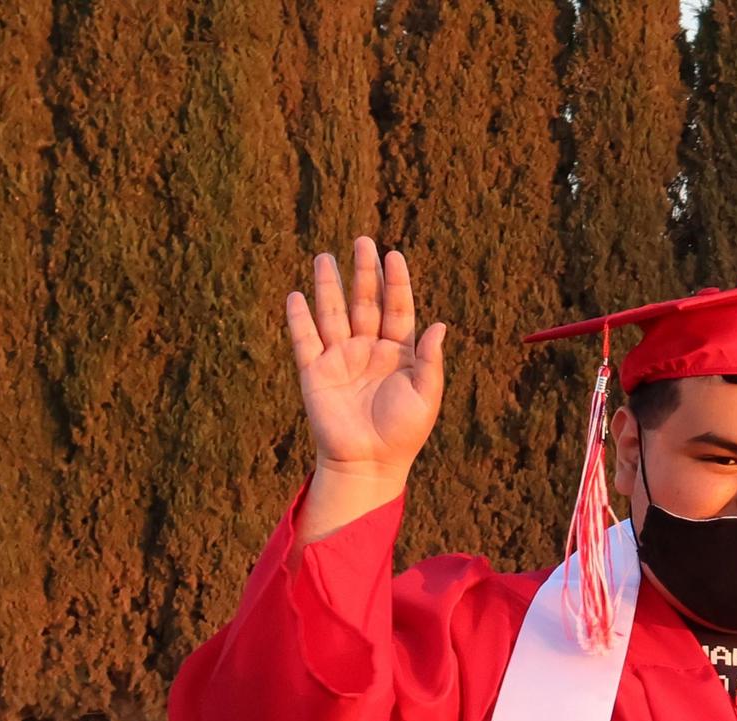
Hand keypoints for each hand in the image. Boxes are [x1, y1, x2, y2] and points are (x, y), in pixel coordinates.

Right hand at [287, 237, 445, 542]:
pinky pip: (305, 339)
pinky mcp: (314, 371)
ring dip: (328, 286)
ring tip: (324, 257)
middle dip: (363, 273)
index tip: (394, 255)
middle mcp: (368, 350)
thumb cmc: (403, 433)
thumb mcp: (425, 396)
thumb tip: (439, 325)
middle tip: (363, 241)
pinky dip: (299, 318)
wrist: (369, 463)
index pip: (397, 310)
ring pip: (333, 313)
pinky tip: (296, 295)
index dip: (395, 283)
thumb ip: (430, 361)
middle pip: (365, 303)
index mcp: (398, 354)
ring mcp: (340, 358)